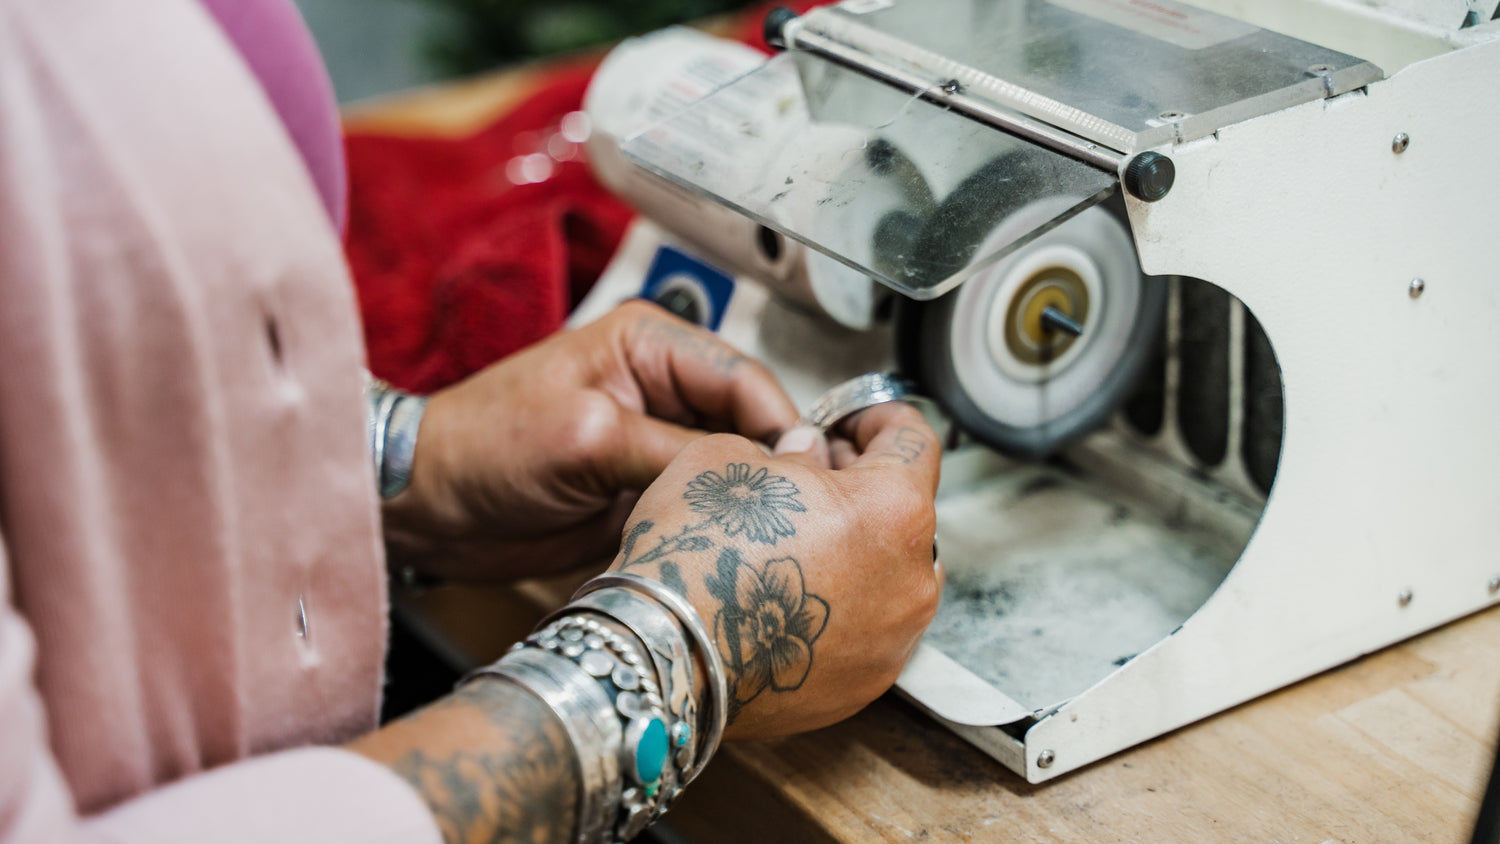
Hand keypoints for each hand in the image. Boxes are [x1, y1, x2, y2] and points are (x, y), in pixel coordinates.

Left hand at [383, 301, 799, 579]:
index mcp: (651, 345)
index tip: (808, 473)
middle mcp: (663, 389)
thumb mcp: (588, 436)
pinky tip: (737, 552)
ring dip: (748, 502)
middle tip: (801, 515)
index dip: (782, 424)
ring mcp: (656, 443)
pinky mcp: (646, 491)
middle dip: (773, 467)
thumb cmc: (484, 446)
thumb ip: (674, 449)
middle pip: (749, 424)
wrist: (427, 507)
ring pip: (731, 470)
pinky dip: (718, 528)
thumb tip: (753, 468)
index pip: (745, 376)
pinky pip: (701, 507)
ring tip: (779, 539)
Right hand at [607, 401, 941, 738]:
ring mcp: (895, 638)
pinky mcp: (868, 682)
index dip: (878, 418)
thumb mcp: (730, 458)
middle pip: (906, 511)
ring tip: (799, 543)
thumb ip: (789, 450)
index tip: (853, 422)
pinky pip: (869, 627)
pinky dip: (842, 606)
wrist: (666, 656)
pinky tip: (790, 596)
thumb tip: (807, 455)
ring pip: (891, 574)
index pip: (913, 441)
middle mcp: (912, 578)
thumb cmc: (698, 554)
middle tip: (811, 479)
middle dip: (862, 487)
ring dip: (858, 550)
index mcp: (893, 508)